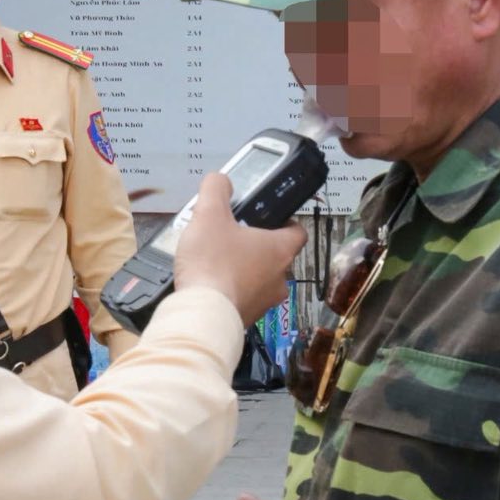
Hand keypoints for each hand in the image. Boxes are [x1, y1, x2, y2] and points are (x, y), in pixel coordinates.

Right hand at [171, 175, 303, 322]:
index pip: (298, 232)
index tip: (268, 218)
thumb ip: (216, 190)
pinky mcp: (248, 319)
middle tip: (234, 237)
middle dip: (258, 247)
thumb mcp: (209, 215)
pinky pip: (245, 299)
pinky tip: (212, 285)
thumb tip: (220, 180)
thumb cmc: (212, 263)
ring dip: (246, 271)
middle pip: (277, 257)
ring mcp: (266, 302)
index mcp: (280, 250)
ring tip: (218, 262)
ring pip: (262, 280)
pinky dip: (233, 291)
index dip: (286, 222)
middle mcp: (280, 278)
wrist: (202, 315)